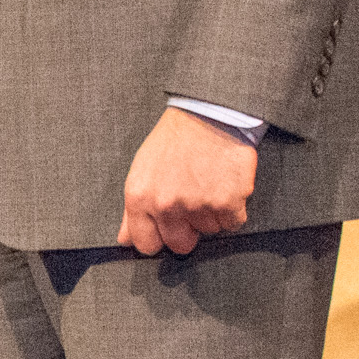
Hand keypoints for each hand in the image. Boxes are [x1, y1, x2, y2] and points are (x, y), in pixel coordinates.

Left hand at [116, 106, 256, 255]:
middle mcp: (166, 204)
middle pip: (180, 245)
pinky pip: (233, 222)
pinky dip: (234, 209)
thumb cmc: (175, 139)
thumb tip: (124, 240)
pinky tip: (226, 185)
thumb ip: (132, 210)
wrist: (209, 113)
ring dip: (212, 215)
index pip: (146, 245)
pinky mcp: (228, 202)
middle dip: (188, 231)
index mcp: (140, 197)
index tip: (167, 229)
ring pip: (209, 231)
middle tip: (193, 203)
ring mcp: (197, 205)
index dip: (159, 238)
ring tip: (209, 184)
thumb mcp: (142, 169)